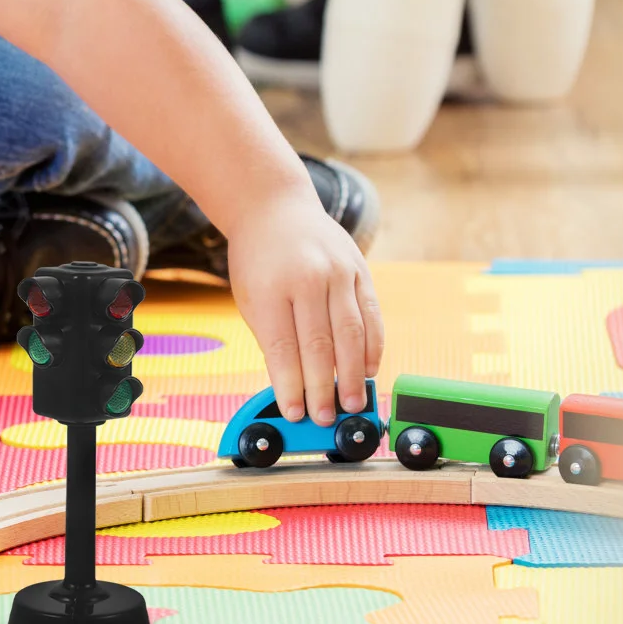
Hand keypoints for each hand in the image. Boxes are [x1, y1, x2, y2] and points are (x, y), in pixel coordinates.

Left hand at [223, 186, 383, 427]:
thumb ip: (273, 338)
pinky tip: (368, 370)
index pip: (284, 348)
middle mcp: (307, 278)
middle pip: (320, 344)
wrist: (275, 207)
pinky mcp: (360, 269)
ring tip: (351, 403)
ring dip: (352, 374)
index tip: (295, 412)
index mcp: (271, 288)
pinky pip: (371, 315)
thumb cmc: (257, 259)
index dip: (291, 385)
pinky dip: (372, 346)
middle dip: (323, 387)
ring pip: (351, 332)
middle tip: (326, 417)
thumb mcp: (250, 297)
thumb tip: (293, 385)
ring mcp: (338, 271)